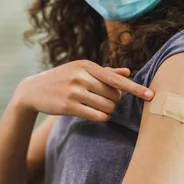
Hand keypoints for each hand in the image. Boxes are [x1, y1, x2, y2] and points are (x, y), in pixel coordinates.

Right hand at [13, 60, 154, 122]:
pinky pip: (96, 115)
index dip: (136, 89)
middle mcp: (81, 76)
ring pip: (107, 107)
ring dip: (107, 111)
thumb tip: (128, 72)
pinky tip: (96, 114)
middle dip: (114, 102)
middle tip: (103, 101)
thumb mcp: (80, 71)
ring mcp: (74, 91)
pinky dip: (101, 117)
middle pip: (114, 96)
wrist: (32, 90)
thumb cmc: (62, 79)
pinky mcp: (68, 106)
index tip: (151, 96)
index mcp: (87, 65)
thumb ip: (105, 73)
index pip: (117, 79)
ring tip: (97, 107)